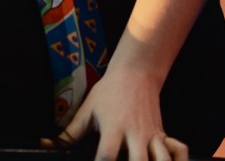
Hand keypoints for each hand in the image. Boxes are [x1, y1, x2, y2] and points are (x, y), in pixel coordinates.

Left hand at [47, 66, 187, 160]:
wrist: (136, 73)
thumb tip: (46, 144)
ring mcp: (152, 136)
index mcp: (113, 128)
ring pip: (162, 160)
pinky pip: (178, 152)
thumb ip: (70, 133)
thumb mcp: (87, 110)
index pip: (106, 156)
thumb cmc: (109, 92)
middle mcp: (135, 134)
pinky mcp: (163, 136)